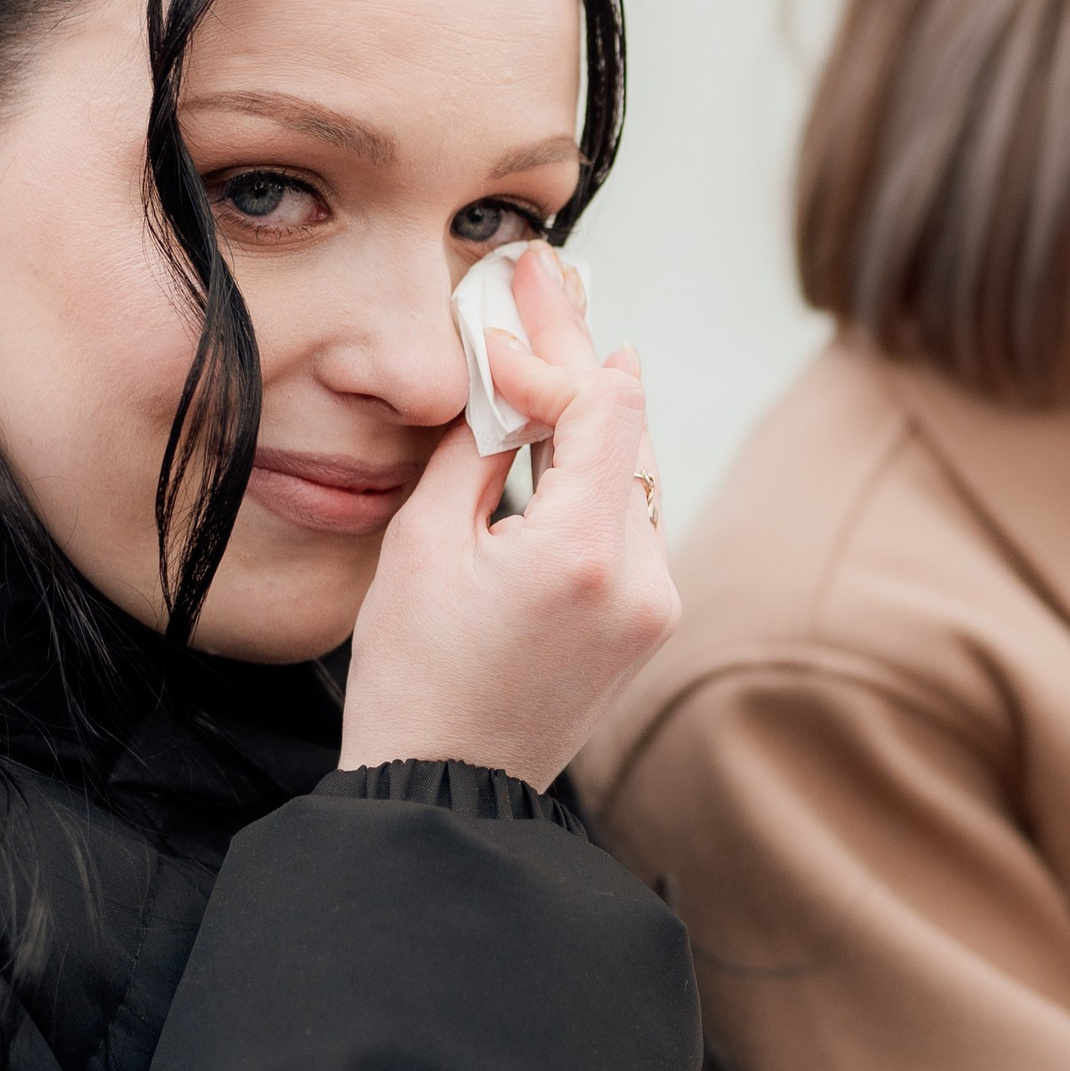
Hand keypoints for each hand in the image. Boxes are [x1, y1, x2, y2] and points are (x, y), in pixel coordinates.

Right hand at [338, 246, 678, 788]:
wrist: (447, 791)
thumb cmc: (416, 682)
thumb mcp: (422, 545)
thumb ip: (476, 449)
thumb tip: (504, 380)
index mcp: (583, 556)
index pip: (602, 405)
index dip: (551, 351)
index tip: (500, 317)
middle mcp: (642, 578)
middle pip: (627, 428)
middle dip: (577, 352)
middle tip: (542, 279)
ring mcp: (654, 604)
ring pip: (633, 466)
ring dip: (590, 404)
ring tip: (548, 333)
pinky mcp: (647, 621)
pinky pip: (630, 514)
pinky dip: (597, 463)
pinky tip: (564, 418)